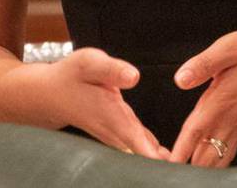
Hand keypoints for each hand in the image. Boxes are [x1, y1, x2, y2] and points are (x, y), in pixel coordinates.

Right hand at [28, 47, 169, 159]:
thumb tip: (134, 76)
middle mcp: (114, 131)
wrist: (51, 93)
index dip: (153, 156)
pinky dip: (151, 152)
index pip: (137, 142)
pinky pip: (138, 146)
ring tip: (181, 164)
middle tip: (184, 172)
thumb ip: (112, 69)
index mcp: (112, 114)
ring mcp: (115, 135)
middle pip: (142, 154)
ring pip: (140, 152)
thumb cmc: (71, 76)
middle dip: (162, 163)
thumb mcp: (90, 63)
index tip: (171, 166)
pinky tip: (166, 157)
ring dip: (158, 159)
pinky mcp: (116, 132)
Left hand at [168, 28, 236, 166]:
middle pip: (203, 156)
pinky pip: (227, 152)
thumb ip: (204, 63)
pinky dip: (214, 161)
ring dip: (199, 166)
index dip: (177, 152)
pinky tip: (204, 160)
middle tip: (168, 166)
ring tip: (182, 168)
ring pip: (216, 159)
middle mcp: (229, 119)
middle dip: (185, 165)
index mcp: (221, 101)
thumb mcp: (233, 46)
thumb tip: (180, 79)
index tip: (165, 164)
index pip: (192, 134)